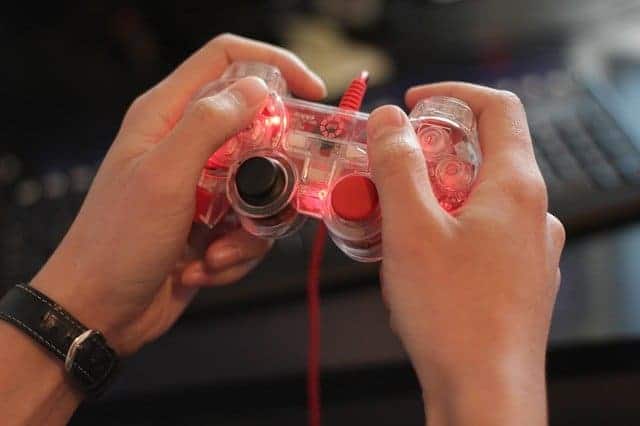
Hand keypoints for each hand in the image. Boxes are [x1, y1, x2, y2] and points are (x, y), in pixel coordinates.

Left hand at [30, 34, 326, 355]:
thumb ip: (209, 125)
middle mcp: (186, 144)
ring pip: (262, 187)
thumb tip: (258, 89)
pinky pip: (250, 227)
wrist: (99, 311)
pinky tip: (202, 268)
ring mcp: (202, 186)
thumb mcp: (164, 176)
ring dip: (248, 229)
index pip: (227, 61)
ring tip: (213, 252)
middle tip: (271, 196)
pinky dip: (235, 253)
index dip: (274, 64)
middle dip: (273, 170)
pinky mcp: (211, 222)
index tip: (311, 91)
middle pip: (257, 129)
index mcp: (166, 116)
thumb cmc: (116, 243)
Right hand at [366, 84, 563, 424]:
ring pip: (478, 198)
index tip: (414, 106)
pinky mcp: (518, 277)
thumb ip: (398, 165)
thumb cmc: (454, 316)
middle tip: (387, 173)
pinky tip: (416, 258)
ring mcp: (530, 248)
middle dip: (428, 155)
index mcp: (516, 187)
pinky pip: (481, 234)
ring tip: (392, 221)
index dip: (452, 95)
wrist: (485, 392)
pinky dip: (447, 228)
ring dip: (433, 196)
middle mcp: (534, 213)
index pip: (498, 108)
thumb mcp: (410, 228)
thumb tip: (390, 122)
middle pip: (483, 154)